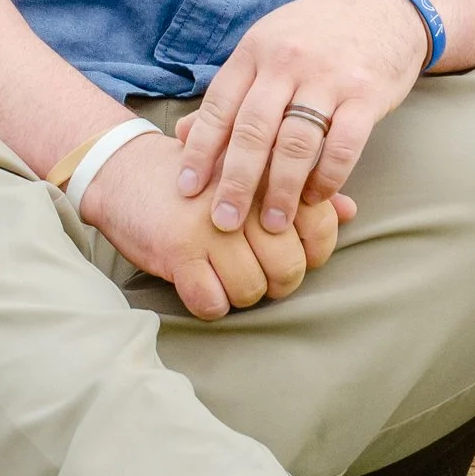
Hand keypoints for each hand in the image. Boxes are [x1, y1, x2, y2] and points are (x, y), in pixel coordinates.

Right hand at [86, 131, 356, 319]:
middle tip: (265, 276)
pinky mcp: (178, 251)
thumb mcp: (249, 172)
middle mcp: (244, 199)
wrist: (123, 170)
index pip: (318, 224)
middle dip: (281, 283)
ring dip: (244, 295)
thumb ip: (300, 191)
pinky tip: (204, 287)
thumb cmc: (198, 177)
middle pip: (288, 265)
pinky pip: (212, 303)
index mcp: (266, 173)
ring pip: (252, 290)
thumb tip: (351, 211)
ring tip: (231, 279)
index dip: (316, 251)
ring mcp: (210, 227)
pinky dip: (212, 305)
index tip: (300, 255)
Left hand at [178, 0, 431, 234]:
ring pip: (296, 143)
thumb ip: (233, 91)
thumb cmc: (319, 33)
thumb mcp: (268, 46)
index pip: (220, 105)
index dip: (200, 151)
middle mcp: (289, 61)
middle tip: (224, 221)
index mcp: (257, 49)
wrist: (387, 3)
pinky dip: (328, 177)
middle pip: (254, 130)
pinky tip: (317, 196)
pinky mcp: (367, 93)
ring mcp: (329, 77)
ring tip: (273, 222)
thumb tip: (184, 134)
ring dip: (282, 190)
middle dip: (236, 182)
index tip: (187, 190)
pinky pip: (343, 145)